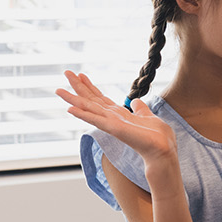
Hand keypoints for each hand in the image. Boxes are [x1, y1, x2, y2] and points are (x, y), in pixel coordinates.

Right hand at [57, 71, 176, 164]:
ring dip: (73, 99)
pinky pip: (95, 120)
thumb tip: (134, 101)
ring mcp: (111, 123)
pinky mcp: (113, 128)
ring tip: (58, 90)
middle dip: (78, 86)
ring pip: (88, 108)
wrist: (162, 149)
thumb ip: (140, 108)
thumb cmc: (157, 136)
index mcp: (119, 114)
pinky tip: (70, 109)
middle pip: (91, 100)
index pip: (101, 98)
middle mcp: (112, 118)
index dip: (91, 86)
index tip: (81, 74)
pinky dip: (82, 114)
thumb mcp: (148, 116)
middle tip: (66, 72)